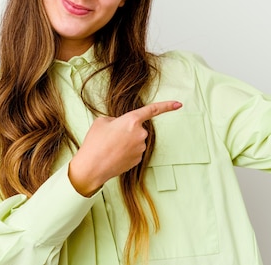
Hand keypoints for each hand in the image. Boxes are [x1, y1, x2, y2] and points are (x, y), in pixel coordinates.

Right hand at [68, 100, 182, 196]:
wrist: (92, 167)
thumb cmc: (95, 142)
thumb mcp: (102, 122)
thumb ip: (116, 119)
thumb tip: (121, 125)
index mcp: (131, 120)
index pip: (152, 110)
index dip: (167, 106)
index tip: (178, 104)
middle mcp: (140, 134)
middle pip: (137, 128)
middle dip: (127, 130)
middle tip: (111, 136)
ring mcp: (140, 148)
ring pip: (135, 140)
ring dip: (125, 141)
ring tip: (109, 147)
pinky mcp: (138, 160)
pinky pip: (134, 151)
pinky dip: (125, 152)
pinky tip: (114, 155)